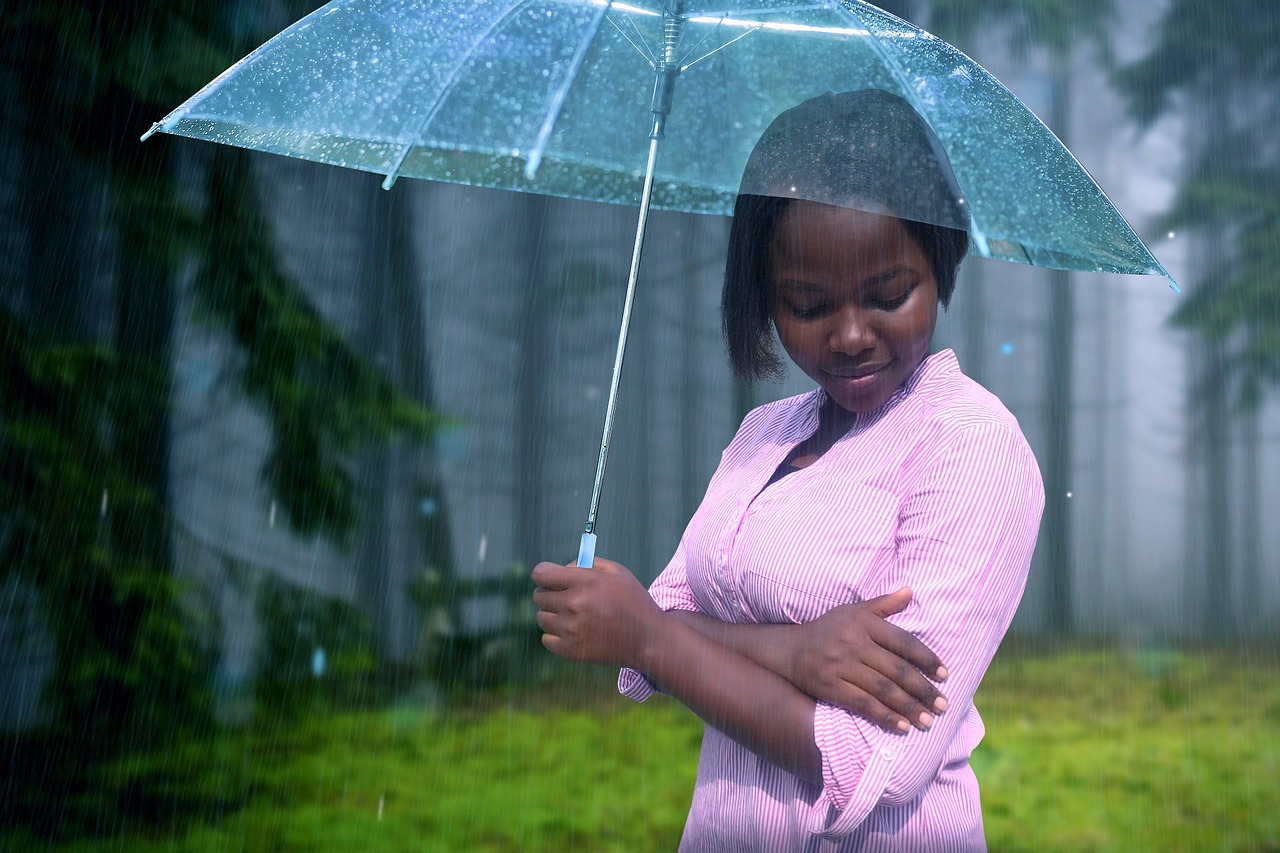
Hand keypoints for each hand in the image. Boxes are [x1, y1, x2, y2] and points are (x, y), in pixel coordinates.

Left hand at [531, 557, 662, 668]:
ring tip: (573, 616)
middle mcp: (574, 605)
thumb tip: (563, 569)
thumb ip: (589, 564)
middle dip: (549, 593)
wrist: (648, 639)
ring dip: (552, 615)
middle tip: (565, 598)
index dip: (542, 573)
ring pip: (541, 618)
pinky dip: (555, 635)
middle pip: (538, 596)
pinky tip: (573, 632)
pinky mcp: (571, 651)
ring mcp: (571, 630)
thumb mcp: (618, 573)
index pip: (541, 573)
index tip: (548, 578)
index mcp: (585, 582)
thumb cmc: (633, 601)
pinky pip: (546, 639)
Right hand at [789, 587, 948, 732]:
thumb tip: (910, 592)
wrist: (787, 650)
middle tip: (943, 705)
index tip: (945, 675)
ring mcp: (841, 666)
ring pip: (883, 689)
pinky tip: (903, 727)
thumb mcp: (852, 611)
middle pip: (896, 669)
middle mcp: (853, 644)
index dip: (926, 659)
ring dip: (909, 706)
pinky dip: (885, 716)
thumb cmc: (827, 629)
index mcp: (863, 623)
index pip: (903, 642)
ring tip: (929, 720)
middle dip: (923, 689)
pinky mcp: (831, 687)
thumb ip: (883, 604)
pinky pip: (863, 704)